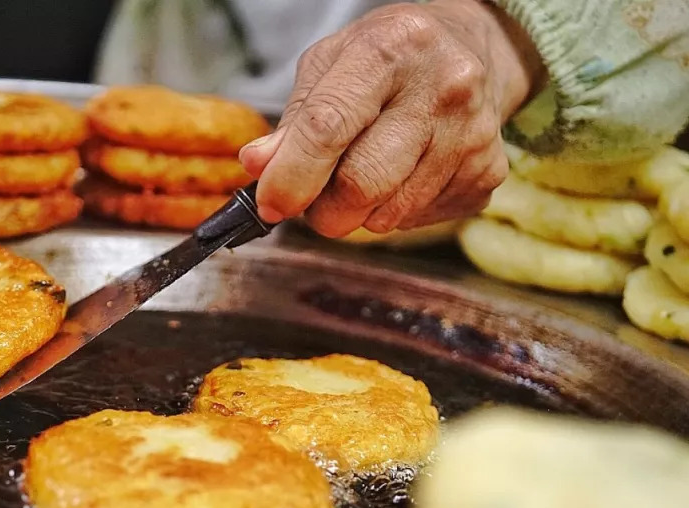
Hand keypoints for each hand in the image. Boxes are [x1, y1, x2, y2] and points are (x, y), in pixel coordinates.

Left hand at [239, 0, 543, 235]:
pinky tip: (400, 176)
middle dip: (323, 209)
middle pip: (362, 184)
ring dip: (357, 213)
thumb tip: (258, 166)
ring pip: (389, 213)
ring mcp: (473, 133)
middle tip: (314, 198)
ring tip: (360, 177)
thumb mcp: (329, 66)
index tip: (270, 204)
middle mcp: (442, 87)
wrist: (469, 49)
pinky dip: (393, 212)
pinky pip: (418, 220)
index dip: (291, 176)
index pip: (328, 126)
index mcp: (391, 49)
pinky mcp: (488, 173)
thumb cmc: (387, 59)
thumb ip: (293, 120)